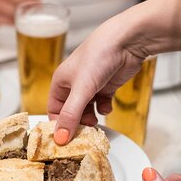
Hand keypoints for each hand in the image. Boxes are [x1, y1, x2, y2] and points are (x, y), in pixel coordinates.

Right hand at [48, 18, 146, 143]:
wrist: (126, 42)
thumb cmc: (98, 56)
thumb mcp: (81, 90)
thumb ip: (71, 116)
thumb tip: (60, 139)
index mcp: (61, 82)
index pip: (54, 109)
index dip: (59, 124)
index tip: (66, 139)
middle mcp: (74, 84)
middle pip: (71, 112)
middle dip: (78, 123)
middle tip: (85, 132)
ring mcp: (91, 85)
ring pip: (87, 110)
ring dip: (91, 118)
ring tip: (96, 122)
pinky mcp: (106, 86)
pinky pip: (101, 104)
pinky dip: (104, 109)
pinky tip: (106, 107)